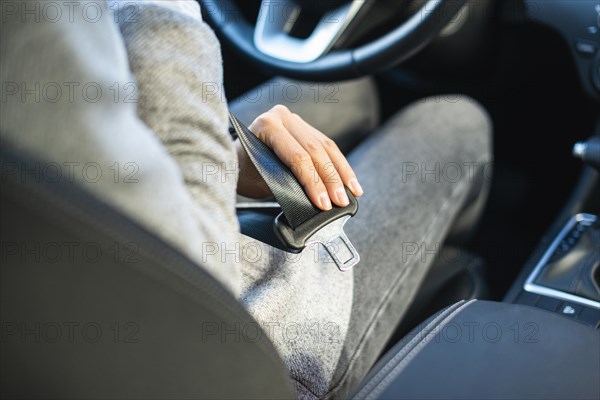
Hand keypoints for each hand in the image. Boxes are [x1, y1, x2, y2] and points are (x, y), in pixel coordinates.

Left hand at [237, 105, 363, 210]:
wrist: (234, 162)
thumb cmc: (243, 173)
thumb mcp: (260, 181)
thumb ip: (286, 184)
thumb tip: (315, 198)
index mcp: (267, 125)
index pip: (297, 156)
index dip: (313, 182)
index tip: (323, 203)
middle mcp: (282, 117)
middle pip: (315, 151)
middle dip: (331, 180)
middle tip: (340, 202)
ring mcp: (295, 121)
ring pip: (326, 148)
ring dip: (341, 173)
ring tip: (352, 193)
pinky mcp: (306, 129)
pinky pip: (328, 147)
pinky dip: (340, 166)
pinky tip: (350, 182)